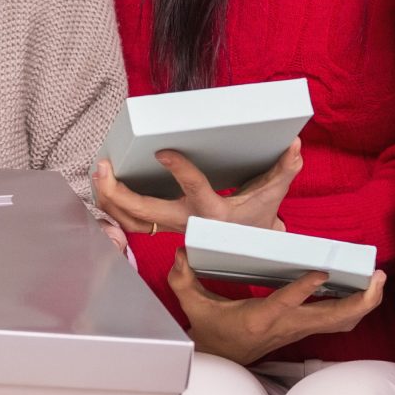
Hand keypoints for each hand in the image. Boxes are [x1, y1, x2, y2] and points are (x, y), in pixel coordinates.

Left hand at [93, 139, 302, 235]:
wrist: (248, 248)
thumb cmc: (257, 219)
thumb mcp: (273, 195)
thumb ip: (285, 169)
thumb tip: (296, 145)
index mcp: (212, 212)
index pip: (195, 189)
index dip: (180, 171)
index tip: (163, 152)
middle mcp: (187, 221)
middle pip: (144, 212)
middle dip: (118, 192)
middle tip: (103, 167)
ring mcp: (171, 226)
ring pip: (131, 221)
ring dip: (110, 200)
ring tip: (98, 173)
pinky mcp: (163, 226)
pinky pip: (132, 222)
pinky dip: (115, 207)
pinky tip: (104, 187)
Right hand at [164, 249, 386, 365]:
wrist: (221, 359)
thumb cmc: (211, 330)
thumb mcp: (192, 305)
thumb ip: (184, 278)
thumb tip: (182, 251)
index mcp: (260, 318)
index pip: (286, 302)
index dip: (305, 288)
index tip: (322, 271)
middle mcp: (286, 326)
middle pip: (332, 318)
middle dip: (360, 300)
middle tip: (377, 277)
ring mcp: (298, 329)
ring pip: (342, 322)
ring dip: (365, 304)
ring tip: (378, 281)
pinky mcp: (304, 329)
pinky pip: (338, 322)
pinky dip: (356, 309)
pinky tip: (366, 291)